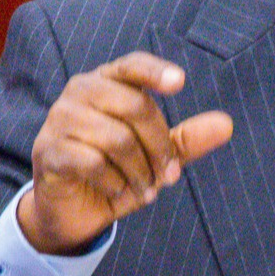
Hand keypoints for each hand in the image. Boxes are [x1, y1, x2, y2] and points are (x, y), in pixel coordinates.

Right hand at [18, 51, 233, 253]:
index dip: (155, 72)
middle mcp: (81, 92)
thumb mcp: (155, 157)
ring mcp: (60, 119)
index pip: (132, 65)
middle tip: (168, 176)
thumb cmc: (116, 172)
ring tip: (144, 188)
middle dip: (160, 147)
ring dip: (139, 171)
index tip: (180, 82)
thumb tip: (226, 125)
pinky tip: (117, 191)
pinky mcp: (49, 151)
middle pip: (135, 107)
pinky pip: (93, 162)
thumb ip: (186, 140)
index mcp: (107, 82)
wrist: (72, 210)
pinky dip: (114, 182)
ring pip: (116, 139)